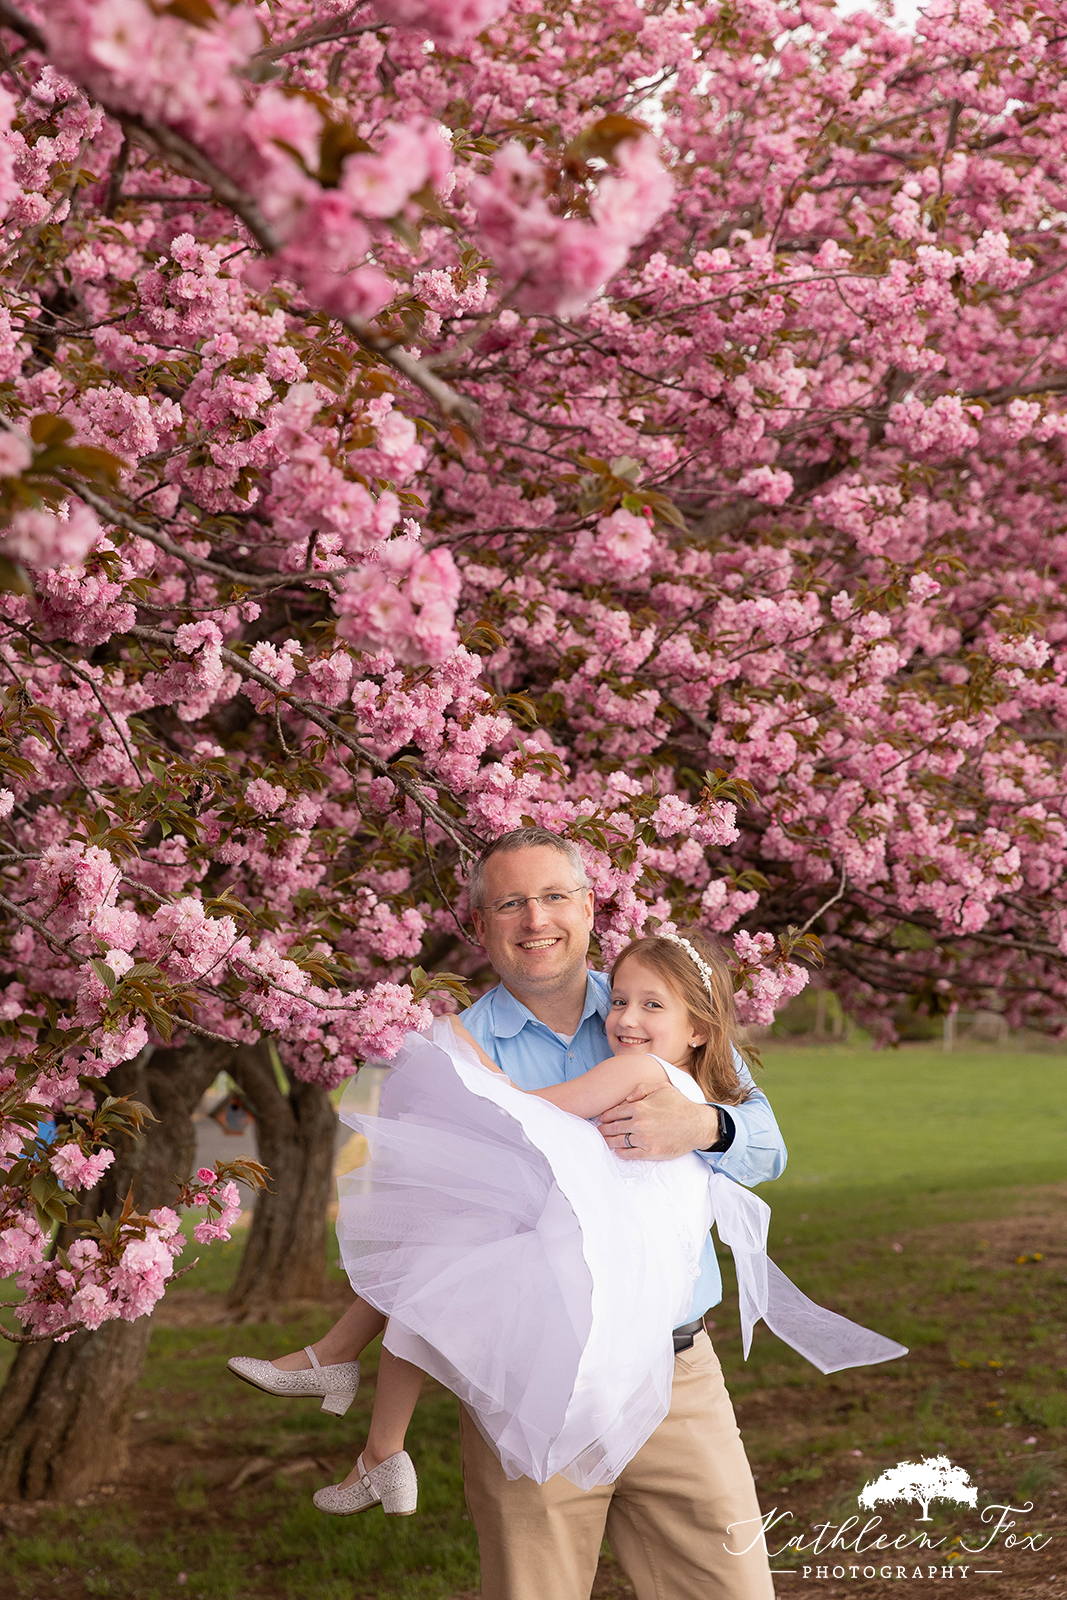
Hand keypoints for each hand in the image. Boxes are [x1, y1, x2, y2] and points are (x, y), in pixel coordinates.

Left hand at [597, 1083, 720, 1160]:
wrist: (697, 1125)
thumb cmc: (679, 1105)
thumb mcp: (661, 1087)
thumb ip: (641, 1089)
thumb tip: (626, 1098)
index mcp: (640, 1107)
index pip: (615, 1112)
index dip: (606, 1116)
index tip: (601, 1118)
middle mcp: (639, 1123)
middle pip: (614, 1127)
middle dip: (603, 1129)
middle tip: (598, 1131)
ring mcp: (644, 1139)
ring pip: (619, 1141)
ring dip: (609, 1141)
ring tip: (604, 1140)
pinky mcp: (650, 1151)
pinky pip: (630, 1153)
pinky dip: (621, 1152)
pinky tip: (617, 1150)